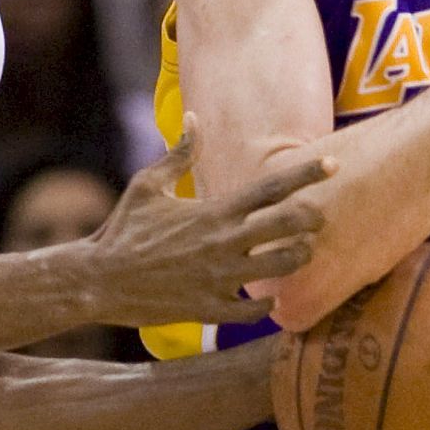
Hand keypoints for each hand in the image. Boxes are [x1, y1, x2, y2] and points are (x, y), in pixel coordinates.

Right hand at [86, 116, 332, 327]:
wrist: (98, 280)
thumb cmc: (123, 229)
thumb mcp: (148, 184)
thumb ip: (180, 153)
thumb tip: (192, 117)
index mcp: (213, 211)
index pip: (271, 187)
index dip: (306, 173)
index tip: (332, 163)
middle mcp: (223, 243)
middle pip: (288, 226)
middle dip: (313, 219)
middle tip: (321, 217)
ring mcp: (219, 278)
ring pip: (281, 268)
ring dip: (299, 259)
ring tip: (301, 253)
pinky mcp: (210, 309)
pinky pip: (254, 311)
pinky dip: (268, 306)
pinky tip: (272, 301)